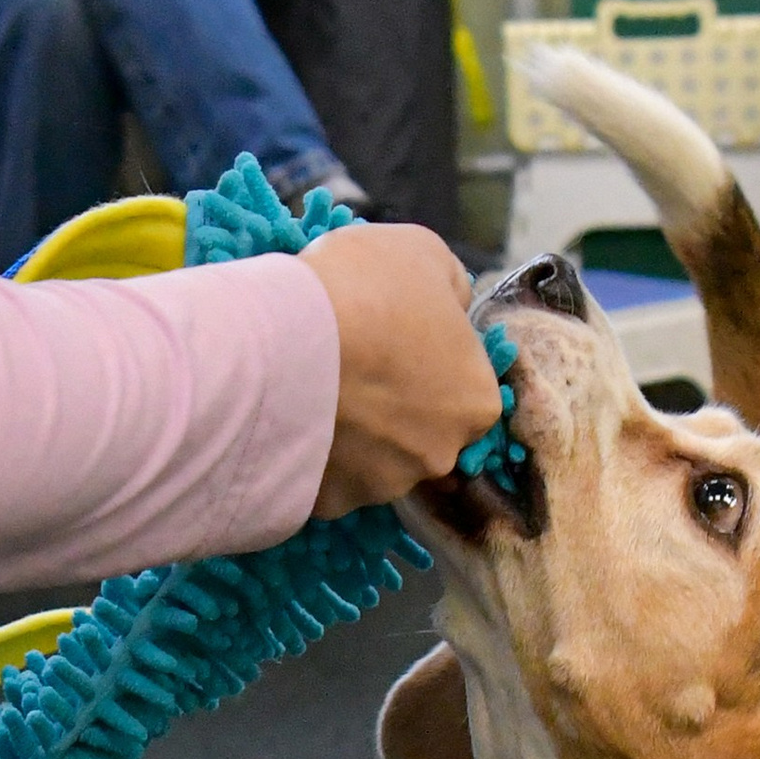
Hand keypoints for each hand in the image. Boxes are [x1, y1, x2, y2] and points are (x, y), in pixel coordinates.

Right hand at [305, 222, 501, 517]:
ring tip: (310, 393)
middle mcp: (440, 455)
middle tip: (350, 369)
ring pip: (372, 461)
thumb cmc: (364, 290)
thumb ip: (449, 288)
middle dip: (393, 408)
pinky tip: (288, 423)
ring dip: (351, 435)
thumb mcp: (423, 253)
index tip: (389, 343)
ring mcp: (383, 486)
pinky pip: (323, 481)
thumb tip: (451, 307)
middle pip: (421, 432)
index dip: (426, 362)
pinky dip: (310, 459)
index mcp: (477, 402)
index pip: (463, 389)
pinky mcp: (329, 505)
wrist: (283, 343)